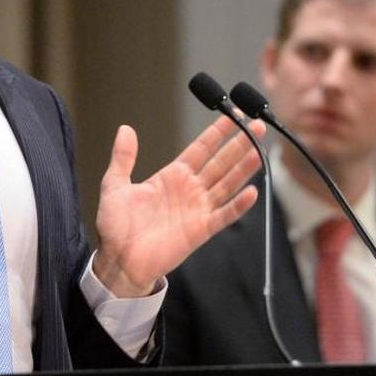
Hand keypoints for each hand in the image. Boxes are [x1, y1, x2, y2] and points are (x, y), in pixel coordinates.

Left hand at [92, 116, 264, 296]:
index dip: (217, 132)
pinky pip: (224, 215)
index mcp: (172, 176)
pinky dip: (238, 205)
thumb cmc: (116, 226)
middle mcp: (189, 189)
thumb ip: (123, 158)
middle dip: (239, 143)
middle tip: (258, 125)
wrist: (119, 260)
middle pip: (221, 162)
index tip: (233, 115)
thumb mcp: (115, 185)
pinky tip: (252, 192)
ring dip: (244, 168)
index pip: (201, 148)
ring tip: (260, 150)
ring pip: (227, 184)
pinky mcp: (201, 230)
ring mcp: (198, 209)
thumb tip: (125, 129)